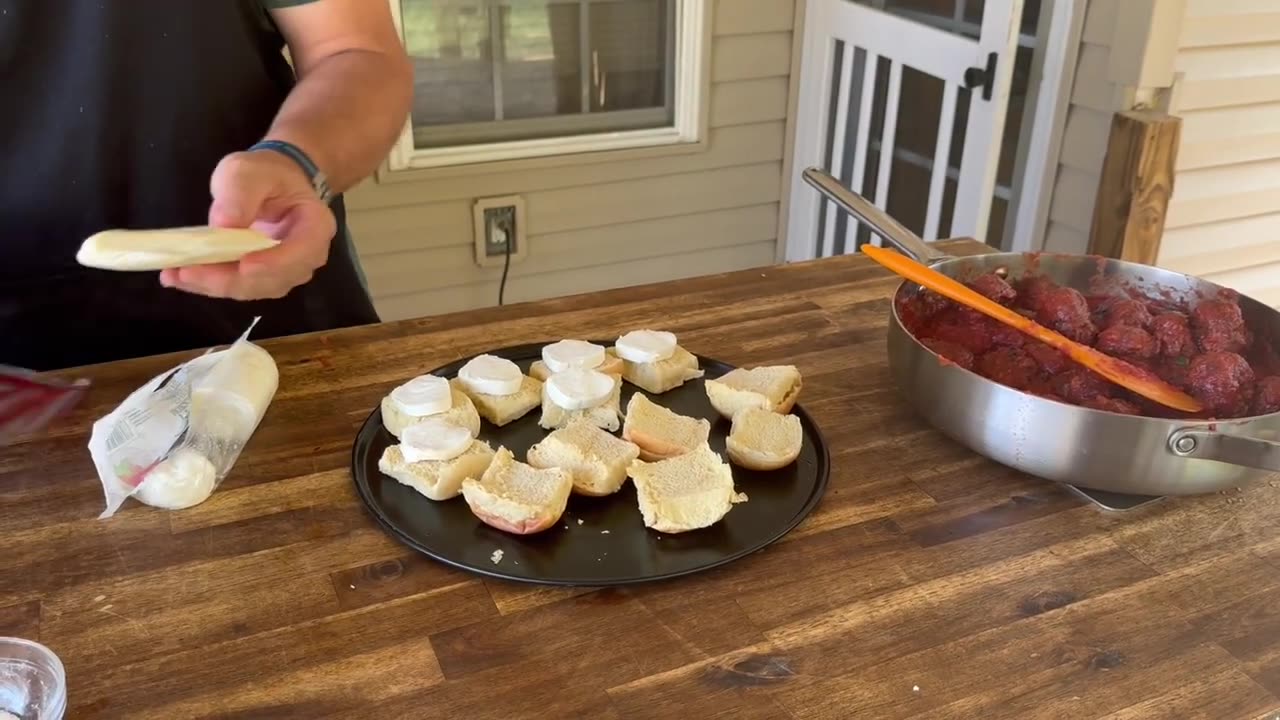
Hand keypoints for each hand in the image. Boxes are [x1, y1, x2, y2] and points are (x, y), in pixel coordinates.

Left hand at [159, 149, 335, 299]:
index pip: (302, 251)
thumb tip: (223, 224)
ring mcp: (286, 272)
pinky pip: (238, 287)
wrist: (272, 184)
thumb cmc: (266, 174)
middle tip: (188, 272)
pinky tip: (178, 277)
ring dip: (214, 285)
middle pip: (274, 279)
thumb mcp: (249, 171)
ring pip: (253, 288)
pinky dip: (209, 284)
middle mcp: (306, 256)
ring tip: (176, 274)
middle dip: (230, 279)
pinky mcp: (263, 279)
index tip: (244, 264)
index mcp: (315, 226)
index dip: (275, 263)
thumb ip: (240, 193)